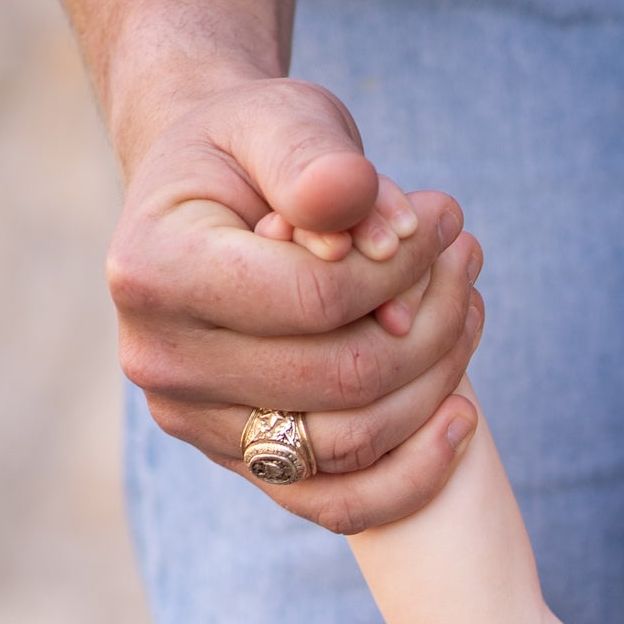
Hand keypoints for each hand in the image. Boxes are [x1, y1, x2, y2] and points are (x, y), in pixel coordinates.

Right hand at [108, 73, 485, 531]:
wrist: (207, 200)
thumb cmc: (246, 150)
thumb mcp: (276, 120)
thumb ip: (312, 156)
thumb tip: (353, 197)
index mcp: (153, 271)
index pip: (315, 298)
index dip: (402, 264)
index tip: (446, 217)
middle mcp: (162, 361)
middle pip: (343, 377)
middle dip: (430, 319)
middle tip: (468, 257)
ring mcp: (198, 426)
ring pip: (354, 442)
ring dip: (435, 380)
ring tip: (470, 306)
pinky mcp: (242, 463)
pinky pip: (339, 504)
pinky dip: (413, 473)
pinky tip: (464, 416)